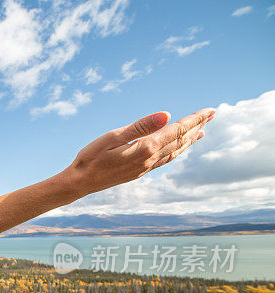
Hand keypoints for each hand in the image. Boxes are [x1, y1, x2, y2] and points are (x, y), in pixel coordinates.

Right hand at [61, 108, 214, 196]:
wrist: (80, 182)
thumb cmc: (91, 157)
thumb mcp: (113, 136)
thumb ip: (140, 126)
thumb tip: (166, 115)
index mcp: (144, 148)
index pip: (176, 130)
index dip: (193, 119)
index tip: (209, 110)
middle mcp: (149, 160)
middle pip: (179, 141)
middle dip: (196, 127)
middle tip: (212, 114)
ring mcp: (145, 168)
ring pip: (174, 152)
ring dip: (189, 141)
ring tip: (201, 132)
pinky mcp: (139, 172)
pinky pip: (165, 160)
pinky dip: (176, 151)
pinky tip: (177, 149)